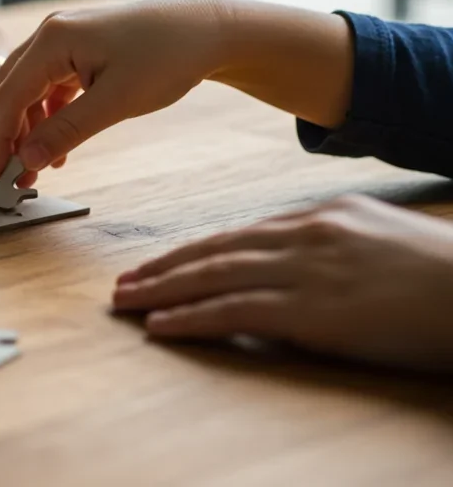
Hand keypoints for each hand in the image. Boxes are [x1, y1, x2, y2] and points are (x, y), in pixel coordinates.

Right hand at [0, 0, 232, 184]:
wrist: (209, 30)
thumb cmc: (168, 57)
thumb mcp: (116, 102)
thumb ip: (66, 131)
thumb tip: (27, 160)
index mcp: (53, 39)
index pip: (9, 94)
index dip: (0, 138)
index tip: (0, 174)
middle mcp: (51, 32)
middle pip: (10, 89)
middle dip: (10, 134)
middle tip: (14, 176)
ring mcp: (65, 37)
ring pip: (29, 88)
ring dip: (29, 127)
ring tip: (40, 166)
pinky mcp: (80, 46)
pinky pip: (51, 84)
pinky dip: (50, 114)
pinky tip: (61, 143)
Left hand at [113, 195, 452, 372]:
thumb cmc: (444, 274)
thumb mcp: (381, 239)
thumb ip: (334, 246)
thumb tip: (298, 265)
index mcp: (322, 217)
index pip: (239, 234)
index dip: (193, 251)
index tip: (160, 263)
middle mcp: (306, 237)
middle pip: (215, 250)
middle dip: (163, 268)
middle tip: (123, 283)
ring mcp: (306, 272)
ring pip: (213, 277)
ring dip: (161, 292)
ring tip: (126, 303)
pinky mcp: (311, 311)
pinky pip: (233, 312)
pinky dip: (190, 318)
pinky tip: (160, 326)